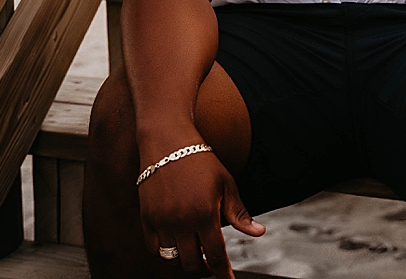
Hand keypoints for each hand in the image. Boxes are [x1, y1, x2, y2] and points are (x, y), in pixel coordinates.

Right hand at [137, 140, 263, 276]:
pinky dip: (165, 253)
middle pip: (193, 263)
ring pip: (173, 259)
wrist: (167, 140)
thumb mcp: (226, 183)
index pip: (216, 255)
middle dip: (204, 267)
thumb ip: (239, 213)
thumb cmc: (200, 159)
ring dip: (185, 261)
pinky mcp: (146, 217)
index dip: (223, 273)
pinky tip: (175, 246)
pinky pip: (154, 249)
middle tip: (211, 262)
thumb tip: (259, 233)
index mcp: (205, 214)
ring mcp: (162, 220)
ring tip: (194, 252)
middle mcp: (182, 221)